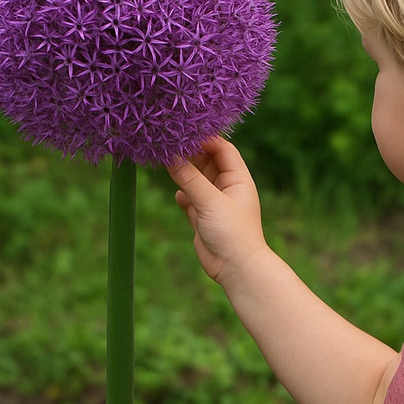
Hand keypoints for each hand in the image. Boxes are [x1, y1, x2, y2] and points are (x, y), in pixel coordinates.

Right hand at [168, 135, 268, 285]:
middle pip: (206, 161)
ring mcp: (215, 203)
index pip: (222, 149)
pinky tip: (178, 197)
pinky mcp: (203, 217)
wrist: (235, 269)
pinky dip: (182, 195)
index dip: (204, 139)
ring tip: (165, 164)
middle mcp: (227, 188)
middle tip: (168, 146)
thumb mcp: (210, 201)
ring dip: (182, 174)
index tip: (183, 134)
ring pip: (196, 179)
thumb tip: (169, 156)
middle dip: (189, 154)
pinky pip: (190, 199)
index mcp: (238, 179)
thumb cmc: (232, 233)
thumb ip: (189, 178)